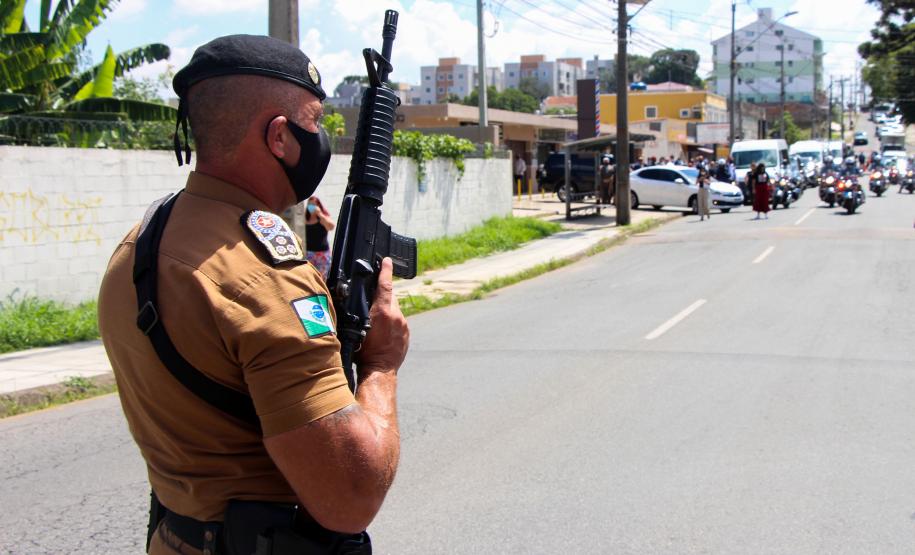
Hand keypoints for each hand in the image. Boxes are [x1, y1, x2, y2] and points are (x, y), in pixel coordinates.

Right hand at [357, 258, 408, 376]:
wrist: (380, 370)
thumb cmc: (363, 352)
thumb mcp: (357, 328)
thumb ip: (361, 311)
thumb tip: (360, 301)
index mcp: (382, 312)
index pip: (385, 285)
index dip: (385, 271)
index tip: (386, 261)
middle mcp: (396, 316)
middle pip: (390, 297)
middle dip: (382, 295)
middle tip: (372, 297)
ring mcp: (403, 325)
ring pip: (394, 309)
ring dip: (386, 310)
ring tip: (375, 321)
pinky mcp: (407, 333)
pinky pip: (399, 321)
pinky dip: (391, 322)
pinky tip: (383, 331)